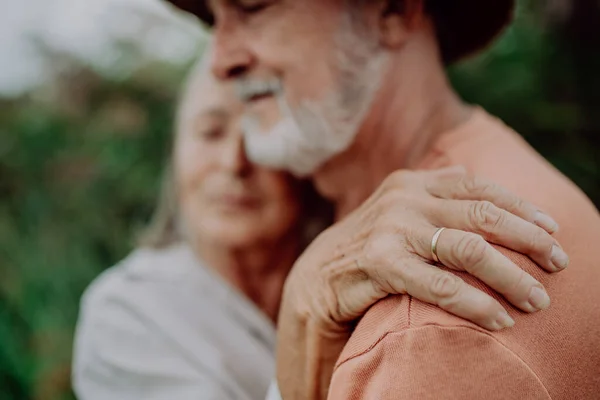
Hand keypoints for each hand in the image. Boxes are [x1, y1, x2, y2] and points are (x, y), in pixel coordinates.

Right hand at [275, 166, 567, 399]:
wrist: (314, 278)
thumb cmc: (367, 247)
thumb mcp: (398, 211)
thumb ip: (433, 194)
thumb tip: (473, 178)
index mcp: (412, 182)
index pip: (479, 187)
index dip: (521, 207)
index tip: (552, 229)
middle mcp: (404, 200)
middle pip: (482, 216)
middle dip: (528, 240)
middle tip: (558, 263)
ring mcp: (390, 230)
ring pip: (468, 249)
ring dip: (510, 276)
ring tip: (536, 300)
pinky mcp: (380, 264)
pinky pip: (441, 286)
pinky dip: (475, 304)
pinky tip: (497, 319)